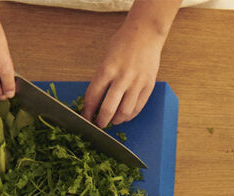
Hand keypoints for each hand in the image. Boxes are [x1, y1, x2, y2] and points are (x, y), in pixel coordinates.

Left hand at [82, 0, 177, 126]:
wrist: (145, 33)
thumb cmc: (123, 43)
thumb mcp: (107, 58)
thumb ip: (102, 77)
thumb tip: (95, 100)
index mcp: (107, 69)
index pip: (93, 96)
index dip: (88, 110)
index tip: (85, 117)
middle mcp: (122, 77)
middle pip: (108, 108)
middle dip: (101, 121)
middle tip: (98, 124)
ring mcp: (136, 82)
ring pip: (124, 112)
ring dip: (116, 120)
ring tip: (113, 121)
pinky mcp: (148, 86)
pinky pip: (138, 107)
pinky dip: (129, 115)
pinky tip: (124, 115)